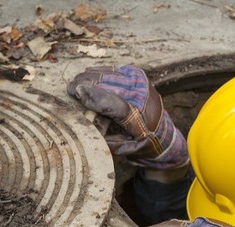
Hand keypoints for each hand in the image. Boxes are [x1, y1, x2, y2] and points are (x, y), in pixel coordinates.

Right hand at [67, 65, 187, 169]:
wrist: (164, 133)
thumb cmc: (141, 143)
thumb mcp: (125, 149)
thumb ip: (107, 141)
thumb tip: (85, 130)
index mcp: (138, 119)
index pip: (114, 104)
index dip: (93, 96)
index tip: (76, 92)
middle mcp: (141, 97)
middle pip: (107, 84)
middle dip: (85, 84)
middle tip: (70, 89)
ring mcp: (140, 82)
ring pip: (108, 74)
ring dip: (89, 77)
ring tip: (77, 85)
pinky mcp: (138, 75)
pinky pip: (113, 70)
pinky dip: (99, 73)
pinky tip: (89, 78)